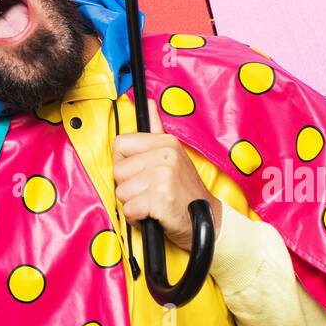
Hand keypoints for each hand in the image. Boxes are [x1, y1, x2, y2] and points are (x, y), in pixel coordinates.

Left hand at [112, 98, 221, 251]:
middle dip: (128, 187)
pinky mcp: (161, 199)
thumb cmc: (184, 192)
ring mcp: (163, 176)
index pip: (120, 144)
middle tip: (150, 192)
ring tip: (152, 203)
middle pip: (118, 170)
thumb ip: (157, 130)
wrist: (207, 222)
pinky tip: (153, 215)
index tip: (139, 173)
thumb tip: (148, 103)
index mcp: (165, 142)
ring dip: (133, 203)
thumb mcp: (174, 156)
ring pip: (122, 191)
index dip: (124, 163)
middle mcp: (165, 155)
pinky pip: (129, 209)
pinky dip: (137, 218)